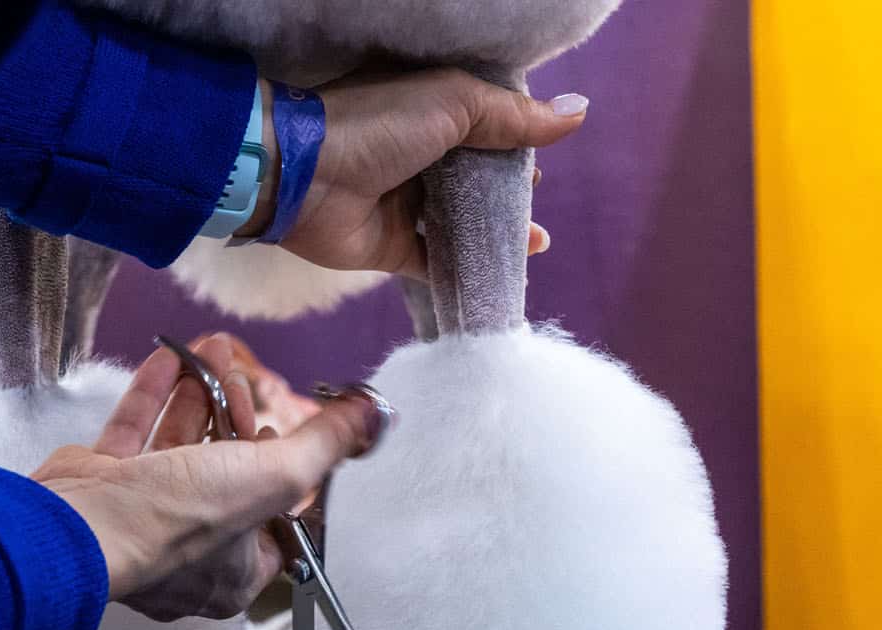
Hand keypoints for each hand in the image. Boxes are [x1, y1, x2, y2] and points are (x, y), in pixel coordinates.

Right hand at [30, 336, 385, 621]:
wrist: (81, 523)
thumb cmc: (172, 522)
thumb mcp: (273, 477)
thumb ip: (324, 445)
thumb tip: (373, 420)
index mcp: (231, 573)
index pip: (273, 524)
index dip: (282, 475)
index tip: (281, 434)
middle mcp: (184, 551)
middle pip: (225, 477)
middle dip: (237, 421)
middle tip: (243, 382)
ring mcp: (139, 517)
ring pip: (179, 450)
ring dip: (198, 399)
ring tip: (212, 356)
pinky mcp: (103, 486)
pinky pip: (133, 433)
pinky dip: (153, 393)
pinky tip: (169, 357)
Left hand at [239, 70, 585, 276]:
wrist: (304, 177)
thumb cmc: (377, 124)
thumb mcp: (453, 104)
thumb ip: (512, 116)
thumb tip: (577, 114)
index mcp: (427, 111)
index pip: (482, 124)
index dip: (514, 140)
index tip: (541, 158)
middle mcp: (416, 155)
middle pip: (473, 176)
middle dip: (507, 191)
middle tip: (536, 202)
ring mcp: (402, 204)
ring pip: (458, 221)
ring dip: (495, 232)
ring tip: (535, 242)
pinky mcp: (391, 248)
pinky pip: (435, 262)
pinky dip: (467, 269)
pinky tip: (502, 273)